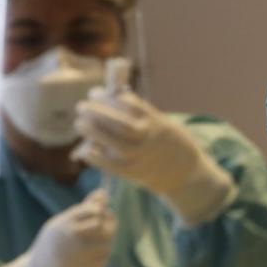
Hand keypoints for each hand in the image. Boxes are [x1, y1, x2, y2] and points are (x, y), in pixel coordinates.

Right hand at [0, 189, 115, 266]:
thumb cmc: (53, 245)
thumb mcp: (61, 224)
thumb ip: (84, 209)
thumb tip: (104, 193)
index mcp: (63, 225)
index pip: (93, 210)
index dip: (100, 209)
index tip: (99, 212)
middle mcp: (70, 240)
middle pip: (103, 225)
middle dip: (108, 222)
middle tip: (105, 224)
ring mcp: (78, 257)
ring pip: (106, 243)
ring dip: (104, 241)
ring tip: (95, 241)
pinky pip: (104, 258)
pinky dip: (101, 255)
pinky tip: (91, 256)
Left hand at [73, 90, 236, 224]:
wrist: (186, 173)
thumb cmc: (171, 144)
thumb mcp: (163, 124)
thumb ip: (141, 115)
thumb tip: (112, 99)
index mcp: (156, 122)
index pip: (130, 105)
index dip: (109, 98)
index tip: (95, 93)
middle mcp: (149, 138)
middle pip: (119, 124)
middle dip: (97, 113)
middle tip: (81, 106)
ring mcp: (141, 157)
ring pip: (114, 143)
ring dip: (94, 132)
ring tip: (79, 123)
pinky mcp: (135, 173)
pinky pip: (112, 166)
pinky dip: (97, 158)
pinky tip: (85, 151)